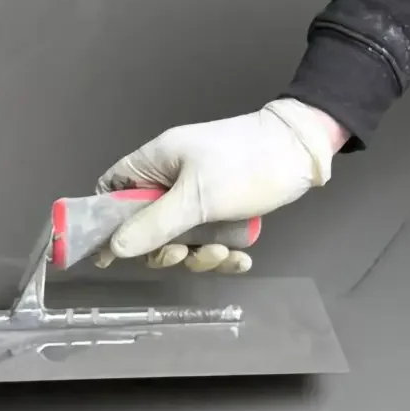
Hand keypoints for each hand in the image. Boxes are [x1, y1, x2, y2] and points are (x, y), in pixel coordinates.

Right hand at [98, 98, 345, 261]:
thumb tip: (114, 248)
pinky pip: (210, 240)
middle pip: (146, 226)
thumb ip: (154, 224)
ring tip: (223, 250)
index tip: (114, 253)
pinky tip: (240, 257)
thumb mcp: (197, 197)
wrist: (302, 153)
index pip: (112, 191)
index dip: (108, 222)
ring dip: (200, 254)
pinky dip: (223, 253)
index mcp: (156, 163)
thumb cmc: (246, 164)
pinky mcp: (224, 210)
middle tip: (183, 253)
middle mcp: (172, 179)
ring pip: (181, 238)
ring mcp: (199, 196)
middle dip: (165, 248)